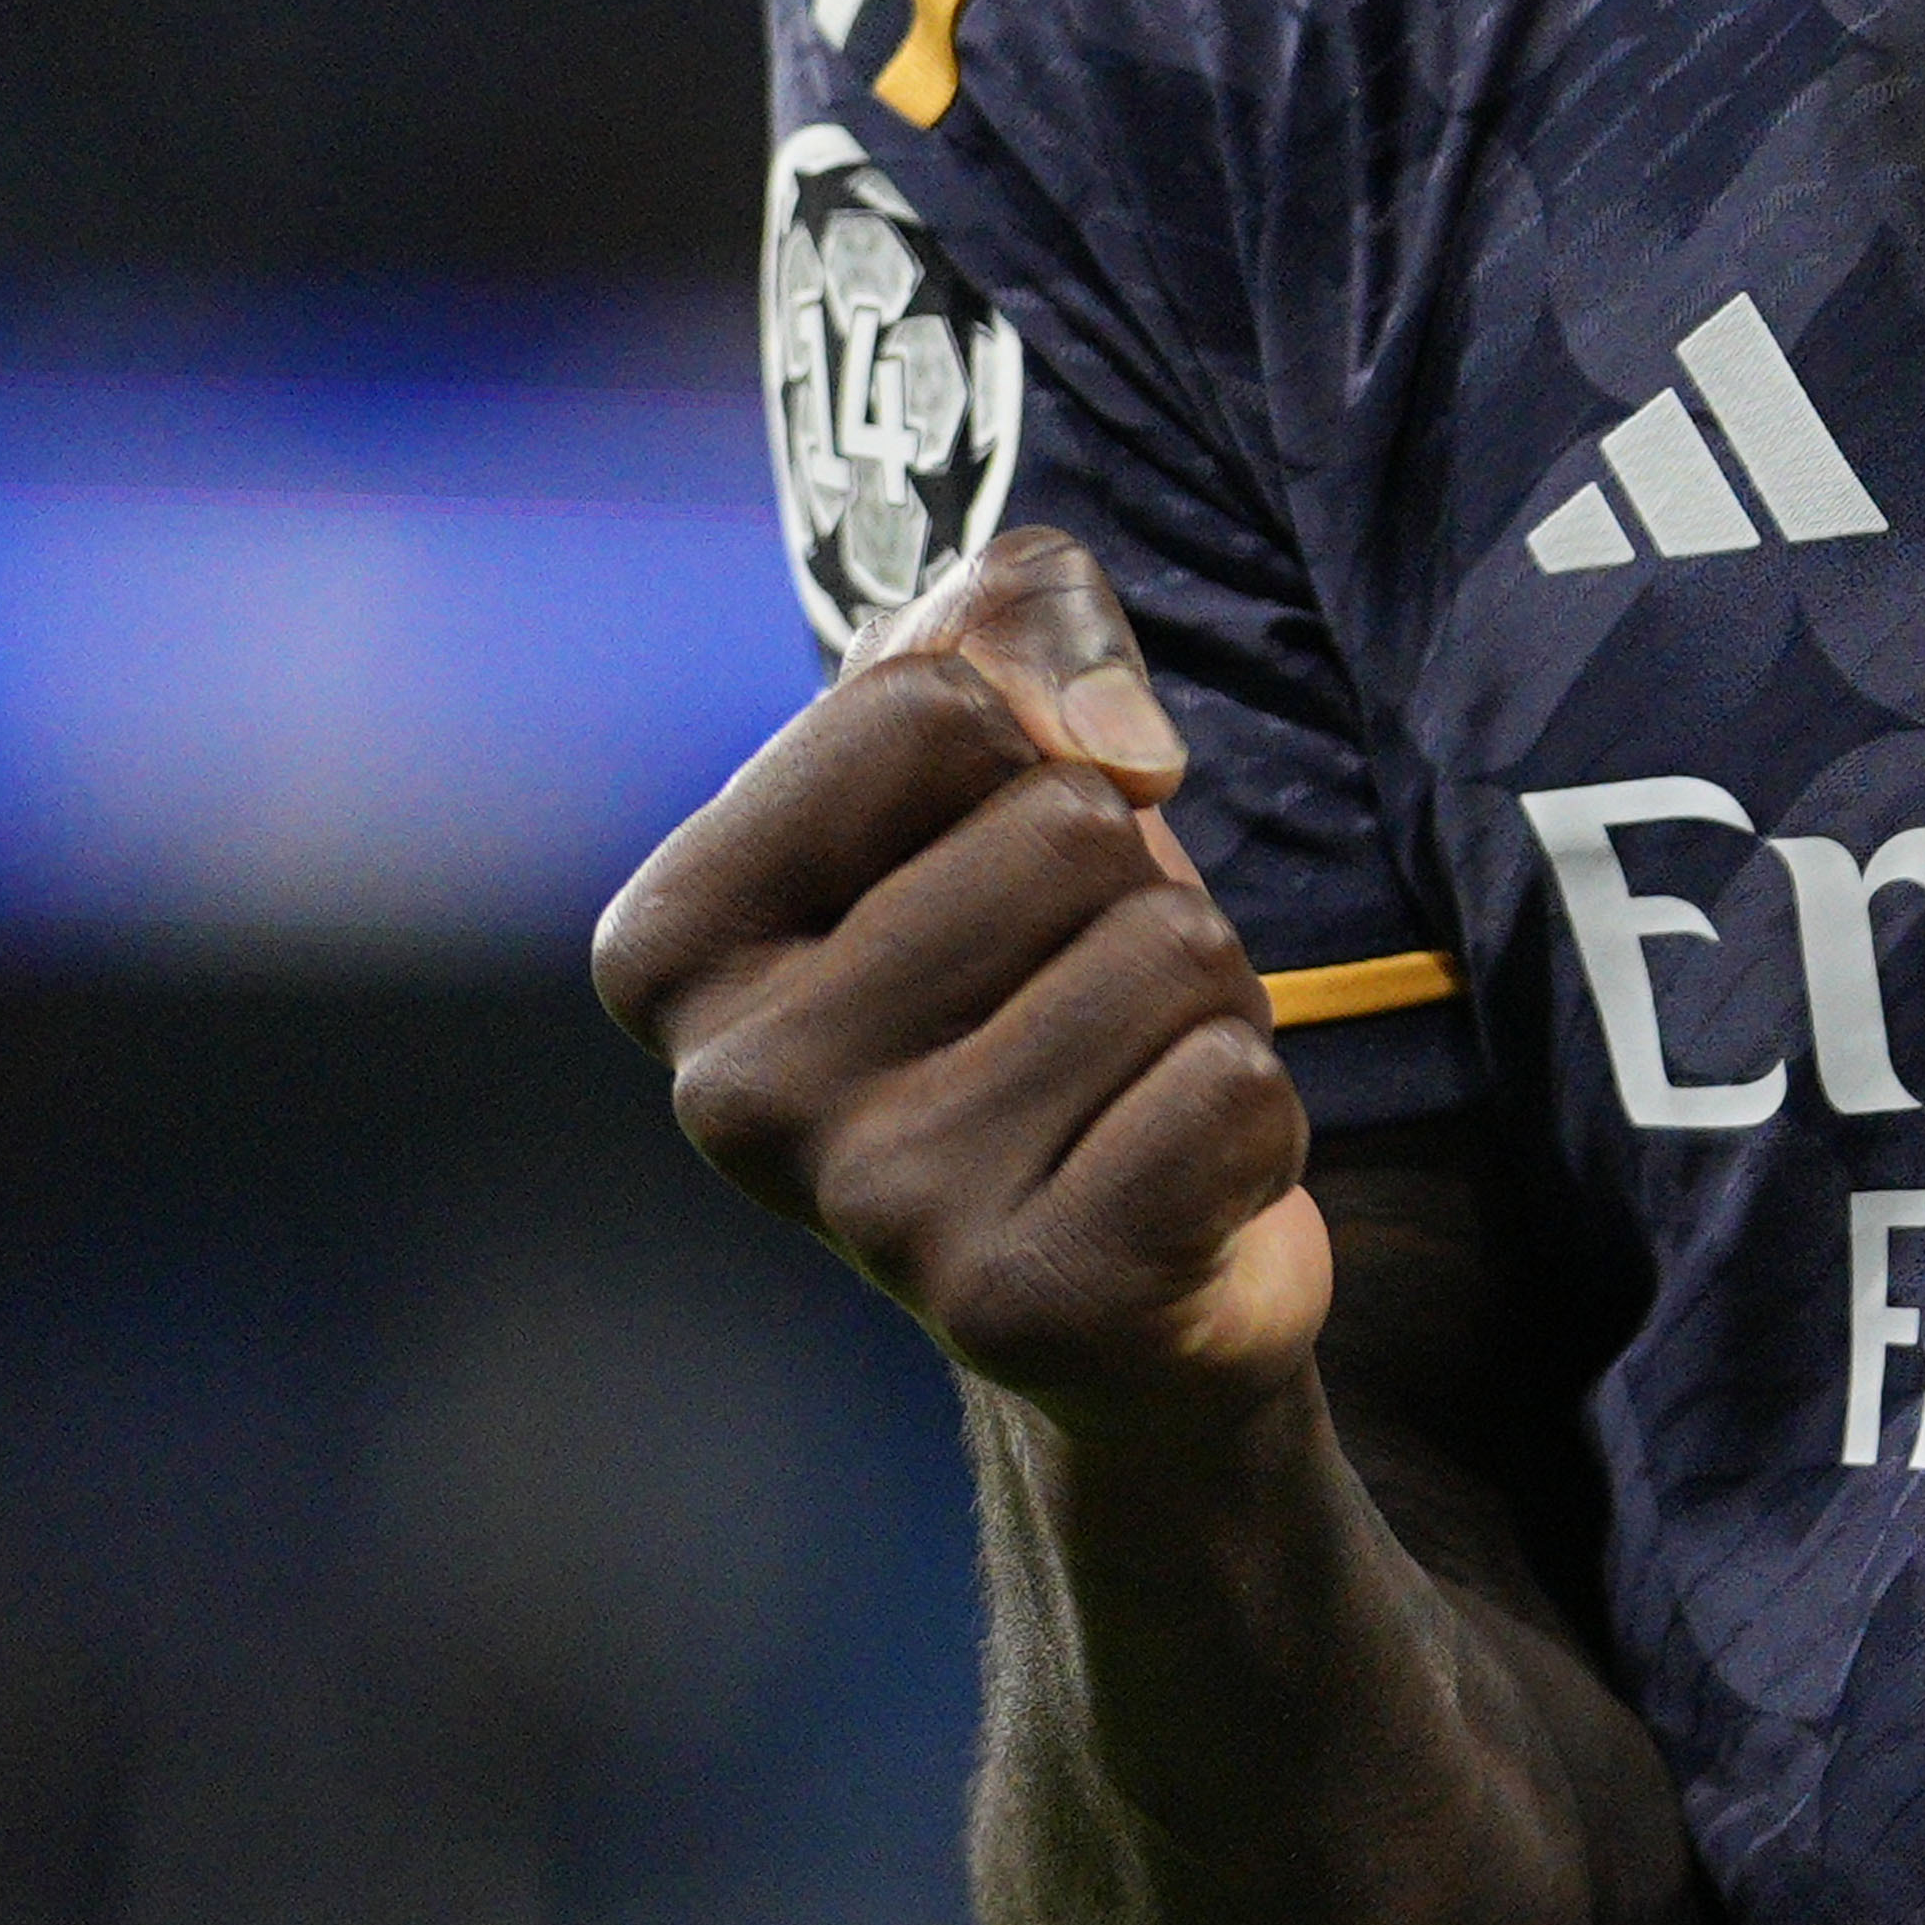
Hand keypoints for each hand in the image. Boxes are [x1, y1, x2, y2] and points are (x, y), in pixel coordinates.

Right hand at [598, 531, 1333, 1428]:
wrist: (1123, 1270)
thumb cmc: (1036, 969)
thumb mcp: (996, 742)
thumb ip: (1019, 618)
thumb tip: (1111, 748)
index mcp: (673, 943)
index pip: (928, 704)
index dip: (1029, 745)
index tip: (996, 855)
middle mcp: (733, 1092)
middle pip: (1066, 824)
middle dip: (1130, 886)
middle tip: (1078, 997)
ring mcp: (873, 1213)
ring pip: (1168, 948)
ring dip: (1201, 1001)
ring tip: (1123, 1083)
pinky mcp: (1023, 1305)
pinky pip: (1230, 1088)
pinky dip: (1252, 1115)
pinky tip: (1173, 1183)